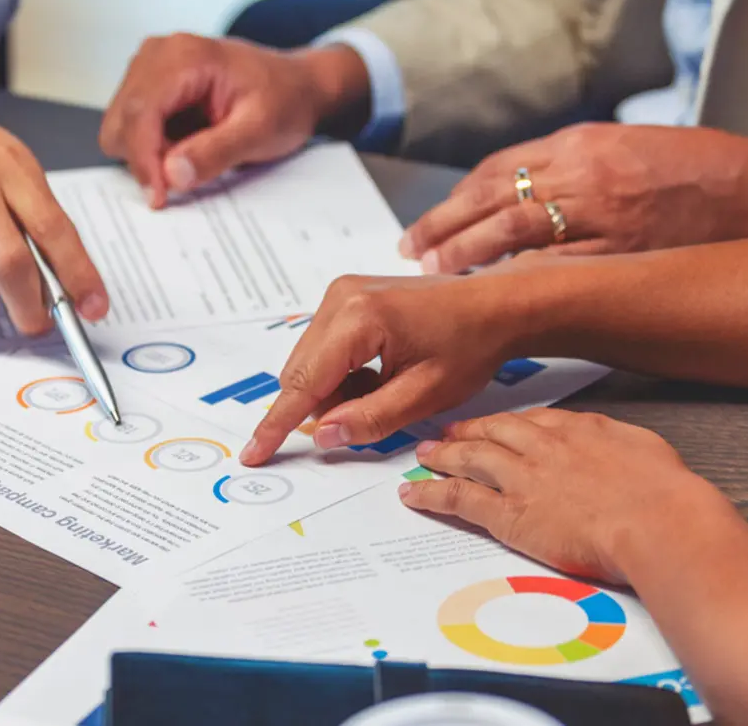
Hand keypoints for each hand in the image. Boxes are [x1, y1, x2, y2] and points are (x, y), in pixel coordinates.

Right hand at [101, 35, 369, 207]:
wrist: (296, 85)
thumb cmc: (284, 100)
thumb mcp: (261, 130)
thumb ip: (217, 152)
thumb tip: (172, 174)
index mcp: (184, 56)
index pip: (140, 112)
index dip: (143, 160)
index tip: (159, 197)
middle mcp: (158, 53)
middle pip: (122, 121)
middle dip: (147, 158)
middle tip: (189, 173)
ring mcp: (149, 66)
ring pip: (121, 127)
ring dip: (150, 153)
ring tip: (195, 151)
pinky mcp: (148, 84)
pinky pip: (131, 126)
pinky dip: (153, 146)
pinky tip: (187, 143)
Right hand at [242, 272, 524, 465]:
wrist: (494, 305)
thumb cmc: (469, 345)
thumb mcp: (424, 394)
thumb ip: (370, 419)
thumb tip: (323, 436)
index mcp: (359, 319)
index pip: (303, 383)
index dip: (277, 425)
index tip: (253, 454)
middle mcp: (340, 298)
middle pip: (301, 373)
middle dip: (324, 407)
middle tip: (369, 419)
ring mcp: (341, 293)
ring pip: (310, 364)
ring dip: (335, 391)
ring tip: (386, 390)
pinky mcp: (346, 297)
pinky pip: (323, 348)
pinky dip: (343, 374)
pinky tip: (381, 375)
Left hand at [399, 408, 716, 583]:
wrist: (658, 521)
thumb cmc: (665, 495)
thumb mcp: (646, 451)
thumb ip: (621, 447)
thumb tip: (620, 451)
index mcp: (579, 429)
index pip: (532, 421)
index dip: (507, 424)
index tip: (496, 425)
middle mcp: (544, 446)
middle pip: (494, 431)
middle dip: (467, 431)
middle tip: (447, 433)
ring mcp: (523, 478)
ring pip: (470, 458)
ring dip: (443, 455)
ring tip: (423, 456)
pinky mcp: (510, 514)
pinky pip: (460, 498)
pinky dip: (432, 494)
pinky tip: (414, 495)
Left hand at [401, 123, 747, 272]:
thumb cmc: (697, 169)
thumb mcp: (627, 145)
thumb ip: (574, 166)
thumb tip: (521, 192)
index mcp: (580, 142)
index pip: (498, 169)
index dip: (457, 199)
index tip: (430, 222)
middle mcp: (583, 172)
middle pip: (493, 197)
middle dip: (445, 226)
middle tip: (413, 249)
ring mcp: (601, 212)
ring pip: (514, 229)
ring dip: (467, 253)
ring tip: (436, 271)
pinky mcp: (623, 248)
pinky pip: (557, 264)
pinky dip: (518, 277)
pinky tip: (491, 292)